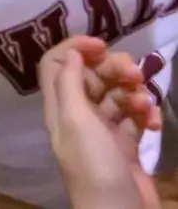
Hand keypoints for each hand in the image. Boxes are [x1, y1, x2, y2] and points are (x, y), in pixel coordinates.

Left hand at [38, 36, 159, 208]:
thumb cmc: (94, 165)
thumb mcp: (76, 119)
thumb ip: (70, 83)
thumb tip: (72, 53)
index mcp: (59, 107)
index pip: (57, 65)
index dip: (76, 48)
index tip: (103, 44)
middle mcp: (78, 116)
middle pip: (91, 77)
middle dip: (113, 69)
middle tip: (135, 71)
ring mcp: (103, 133)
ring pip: (116, 97)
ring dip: (132, 91)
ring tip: (145, 100)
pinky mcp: (126, 148)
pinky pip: (134, 119)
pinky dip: (144, 114)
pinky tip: (153, 121)